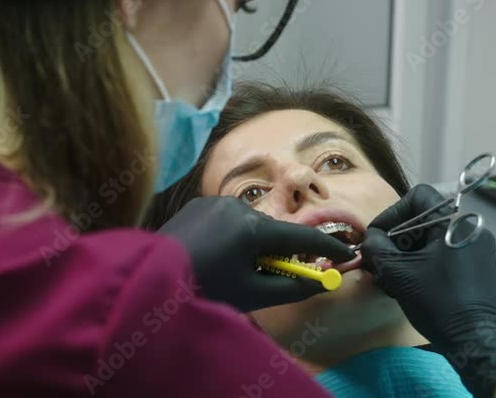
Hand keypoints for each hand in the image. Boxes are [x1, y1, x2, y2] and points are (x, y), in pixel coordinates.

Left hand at [157, 196, 355, 312]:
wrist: (147, 275)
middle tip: (272, 276)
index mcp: (253, 228)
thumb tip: (322, 281)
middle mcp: (238, 206)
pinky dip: (231, 238)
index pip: (302, 238)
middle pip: (273, 232)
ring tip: (232, 271)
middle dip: (278, 254)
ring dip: (251, 245)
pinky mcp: (199, 203)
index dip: (328, 248)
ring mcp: (216, 201)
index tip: (348, 254)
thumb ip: (292, 287)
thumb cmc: (202, 288)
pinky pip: (227, 220)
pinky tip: (214, 257)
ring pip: (249, 226)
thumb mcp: (251, 294)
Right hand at [360, 185, 495, 397]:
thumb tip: (370, 239)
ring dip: (407, 254)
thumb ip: (377, 248)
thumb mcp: (399, 273)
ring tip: (391, 278)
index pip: (418, 196)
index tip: (379, 237)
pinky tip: (409, 287)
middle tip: (380, 261)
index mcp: (455, 223)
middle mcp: (470, 229)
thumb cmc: (440, 302)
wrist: (481, 342)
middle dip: (396, 238)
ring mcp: (476, 250)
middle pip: (423, 219)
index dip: (393, 212)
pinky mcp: (477, 268)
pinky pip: (443, 255)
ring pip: (432, 239)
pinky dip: (422, 264)